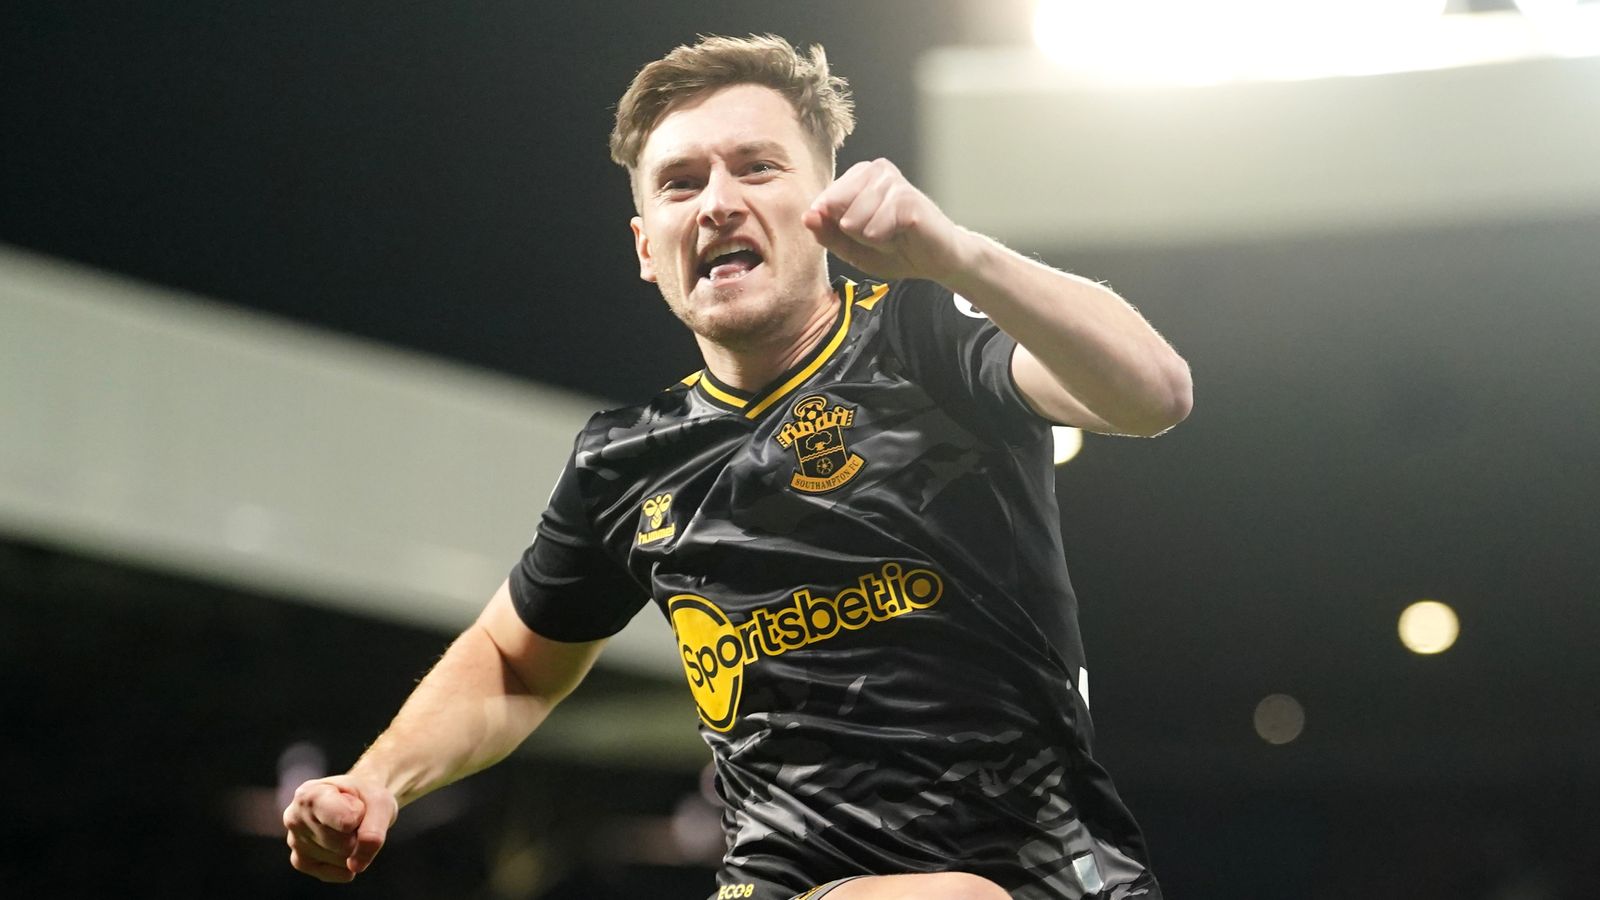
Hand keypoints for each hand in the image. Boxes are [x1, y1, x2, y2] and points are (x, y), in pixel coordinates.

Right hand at [282, 775, 396, 882]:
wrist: (356, 799)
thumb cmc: (364, 796)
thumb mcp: (379, 802)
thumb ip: (373, 831)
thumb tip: (355, 867)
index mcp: (310, 794)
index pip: (347, 822)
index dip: (362, 815)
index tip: (356, 802)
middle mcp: (294, 818)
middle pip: (346, 844)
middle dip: (359, 833)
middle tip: (353, 816)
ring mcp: (294, 842)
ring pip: (344, 860)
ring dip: (355, 847)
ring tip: (345, 827)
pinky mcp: (300, 862)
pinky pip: (341, 873)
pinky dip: (351, 863)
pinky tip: (341, 842)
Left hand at [803, 158, 976, 283]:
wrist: (936, 260)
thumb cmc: (896, 249)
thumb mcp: (851, 248)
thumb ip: (826, 233)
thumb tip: (807, 216)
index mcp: (859, 176)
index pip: (823, 204)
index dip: (839, 230)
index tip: (864, 232)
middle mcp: (875, 170)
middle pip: (836, 209)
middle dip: (854, 234)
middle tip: (880, 235)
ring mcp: (892, 181)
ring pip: (853, 220)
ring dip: (871, 238)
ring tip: (892, 235)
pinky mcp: (907, 198)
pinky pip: (874, 227)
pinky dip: (884, 240)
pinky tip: (902, 236)